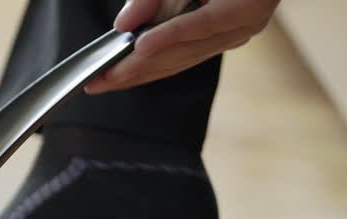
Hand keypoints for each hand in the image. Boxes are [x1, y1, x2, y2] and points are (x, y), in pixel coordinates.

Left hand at [84, 0, 280, 93]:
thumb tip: (123, 24)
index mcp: (247, 3)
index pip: (204, 23)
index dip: (171, 36)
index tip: (140, 46)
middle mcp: (244, 24)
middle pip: (185, 51)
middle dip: (138, 67)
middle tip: (99, 80)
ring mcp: (233, 37)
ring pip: (180, 60)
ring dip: (138, 74)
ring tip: (101, 83)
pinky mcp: (221, 42)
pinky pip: (182, 58)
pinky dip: (151, 66)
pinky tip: (123, 76)